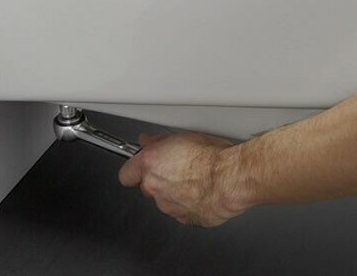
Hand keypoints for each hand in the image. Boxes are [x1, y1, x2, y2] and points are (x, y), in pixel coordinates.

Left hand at [118, 131, 247, 226]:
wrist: (230, 178)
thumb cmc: (212, 156)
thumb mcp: (185, 136)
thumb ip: (160, 142)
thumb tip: (150, 141)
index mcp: (151, 164)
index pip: (126, 174)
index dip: (134, 170)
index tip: (142, 166)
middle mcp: (155, 187)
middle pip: (147, 187)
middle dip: (158, 180)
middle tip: (176, 168)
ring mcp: (169, 206)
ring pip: (164, 201)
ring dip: (174, 192)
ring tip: (195, 179)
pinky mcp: (185, 219)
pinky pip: (181, 211)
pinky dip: (189, 204)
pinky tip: (202, 192)